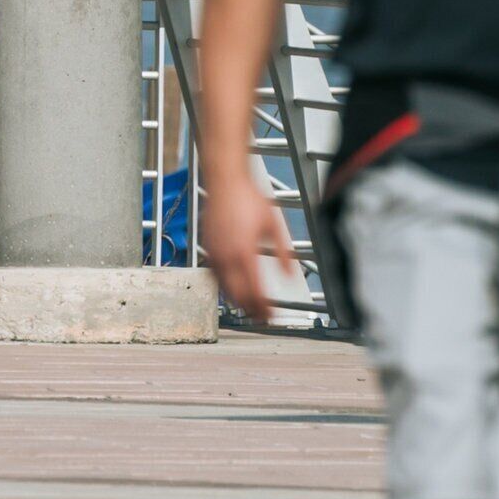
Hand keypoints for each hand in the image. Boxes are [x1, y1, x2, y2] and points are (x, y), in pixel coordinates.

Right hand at [200, 182, 299, 324]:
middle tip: (262, 318)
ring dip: (237, 300)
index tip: (271, 317)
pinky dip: (225, 287)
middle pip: (237, 295)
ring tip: (249, 308)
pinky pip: (215, 276)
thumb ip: (284, 253)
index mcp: (244, 253)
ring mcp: (214, 253)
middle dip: (250, 310)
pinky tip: (234, 287)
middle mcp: (226, 257)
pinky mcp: (207, 247)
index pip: (254, 291)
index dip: (262, 308)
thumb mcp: (274, 225)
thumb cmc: (249, 198)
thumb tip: (291, 275)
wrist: (225, 180)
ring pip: (223, 288)